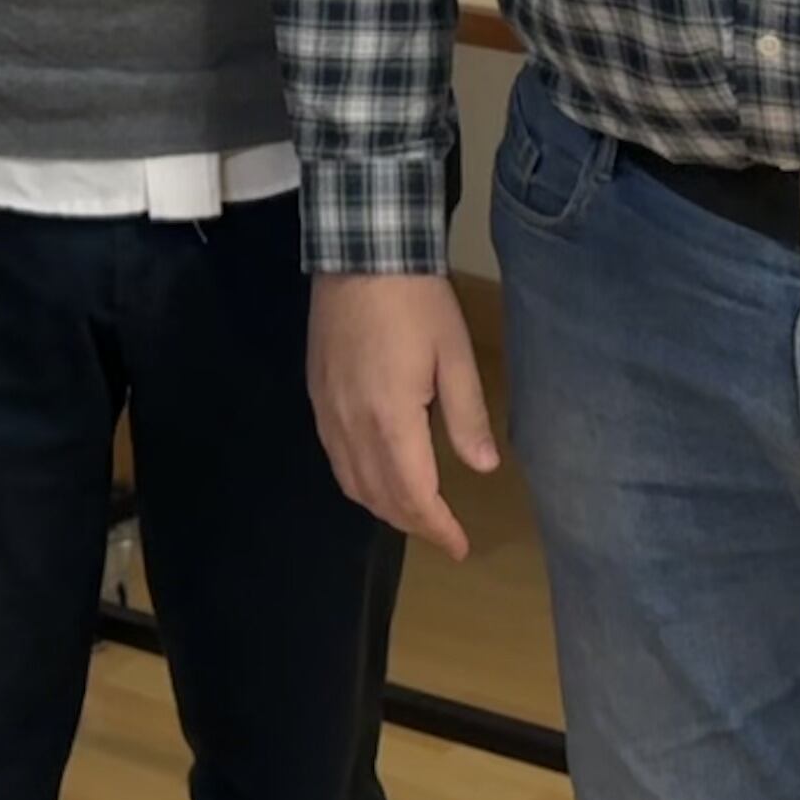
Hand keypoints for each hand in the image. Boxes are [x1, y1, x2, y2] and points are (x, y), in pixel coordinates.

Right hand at [307, 273, 499, 560]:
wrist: (361, 252)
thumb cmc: (417, 301)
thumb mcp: (455, 354)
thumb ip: (467, 416)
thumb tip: (484, 468)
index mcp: (391, 421)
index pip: (415, 496)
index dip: (438, 528)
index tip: (461, 547)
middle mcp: (352, 427)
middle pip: (380, 497)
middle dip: (414, 523)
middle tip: (444, 533)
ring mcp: (327, 412)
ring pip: (352, 483)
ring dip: (384, 507)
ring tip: (415, 513)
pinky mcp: (316, 395)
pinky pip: (335, 458)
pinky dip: (358, 481)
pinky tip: (376, 474)